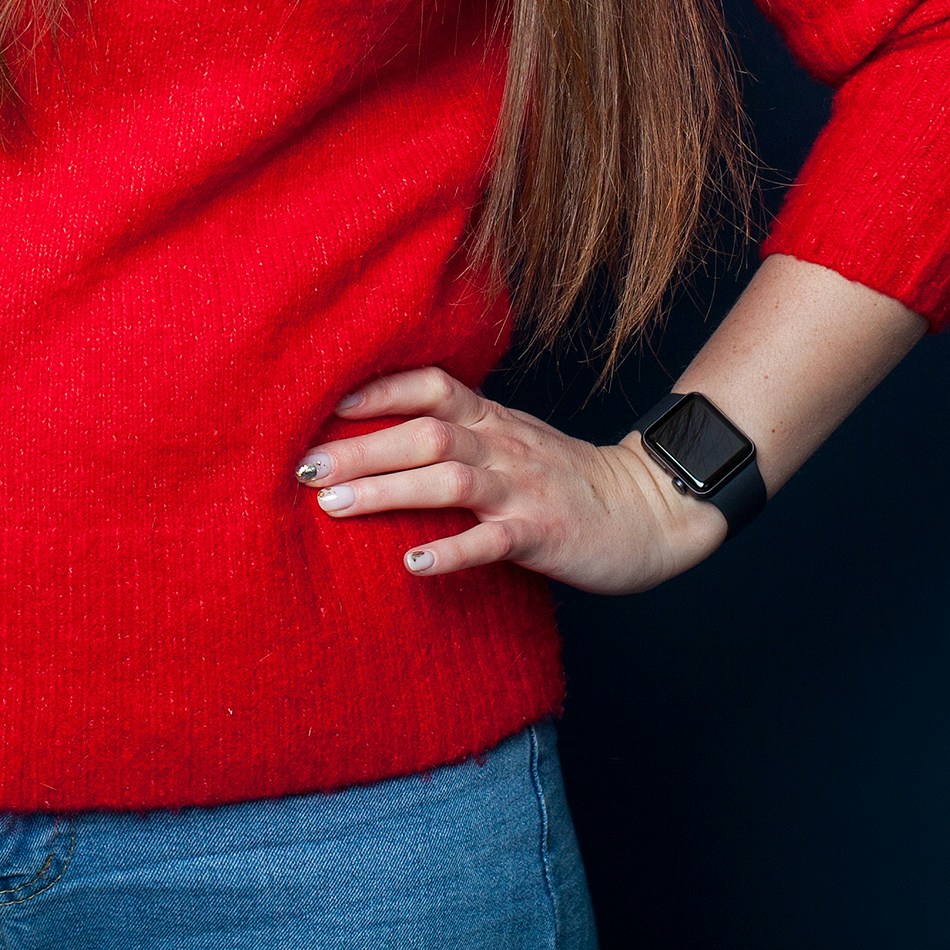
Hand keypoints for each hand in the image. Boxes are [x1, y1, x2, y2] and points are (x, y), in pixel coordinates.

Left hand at [296, 367, 727, 594]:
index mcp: (493, 421)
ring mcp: (523, 489)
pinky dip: (452, 550)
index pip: (429, 386)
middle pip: (425, 433)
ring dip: (388, 490)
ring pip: (450, 479)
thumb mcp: (511, 443)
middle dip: (360, 447)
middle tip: (302, 467)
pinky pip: (493, 540)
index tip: (318, 405)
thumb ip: (459, 435)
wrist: (647, 510)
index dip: (375, 390)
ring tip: (334, 507)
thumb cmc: (565, 481)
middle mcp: (502, 446)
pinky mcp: (542, 534)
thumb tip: (382, 439)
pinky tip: (414, 563)